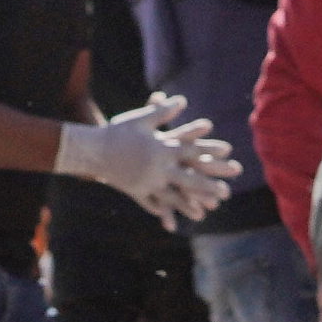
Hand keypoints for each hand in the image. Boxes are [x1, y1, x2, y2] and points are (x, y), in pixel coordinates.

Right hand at [53, 93, 239, 225]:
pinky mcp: (136, 191)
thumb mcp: (141, 119)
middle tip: (227, 193)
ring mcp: (148, 182)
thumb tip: (181, 100)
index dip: (212, 152)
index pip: (192, 151)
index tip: (229, 155)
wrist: (93, 150)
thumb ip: (162, 112)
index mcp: (162, 148)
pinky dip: (162, 212)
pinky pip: (152, 203)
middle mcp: (158, 167)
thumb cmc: (117, 131)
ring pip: (174, 196)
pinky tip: (172, 221)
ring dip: (190, 205)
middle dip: (209, 186)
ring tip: (205, 213)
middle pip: (189, 178)